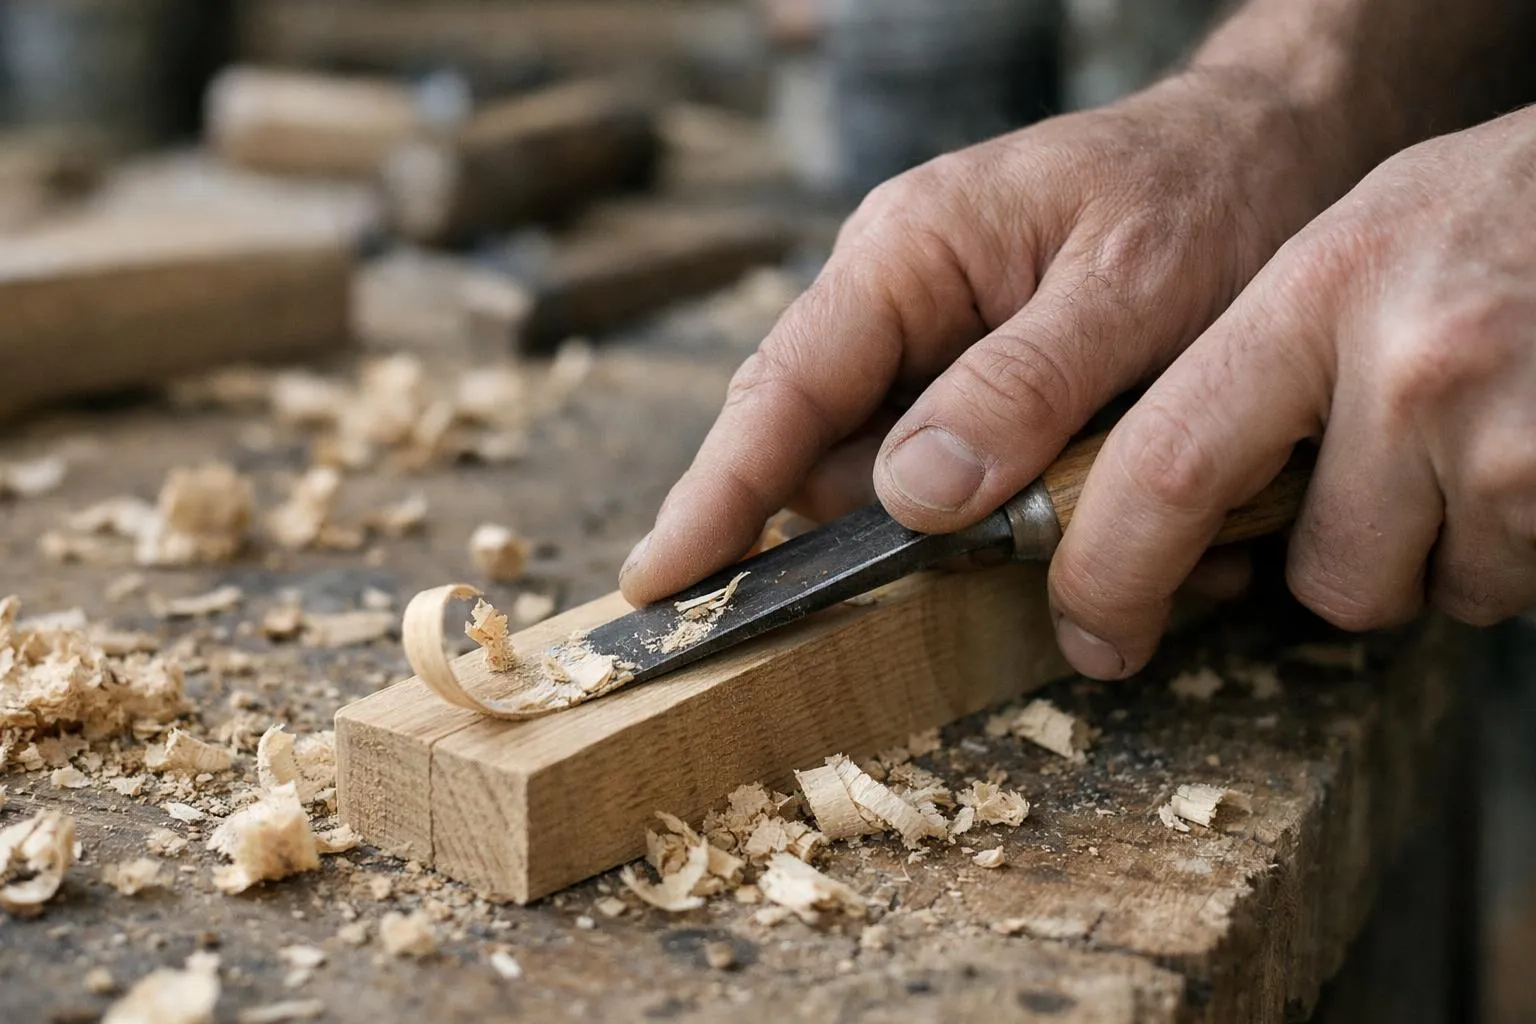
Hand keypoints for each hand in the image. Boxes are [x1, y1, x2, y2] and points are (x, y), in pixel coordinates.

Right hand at [620, 70, 1345, 604]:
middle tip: (976, 575)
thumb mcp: (1130, 289)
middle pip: (830, 455)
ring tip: (1097, 524)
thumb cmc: (1207, 191)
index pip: (782, 390)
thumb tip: (905, 496)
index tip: (656, 587)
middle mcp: (904, 304)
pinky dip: (1035, 519)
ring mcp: (943, 351)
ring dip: (984, 535)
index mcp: (907, 255)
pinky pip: (975, 483)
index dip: (714, 498)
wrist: (1281, 150)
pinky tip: (1118, 510)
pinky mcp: (993, 393)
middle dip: (881, 540)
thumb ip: (1020, 388)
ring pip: (905, 486)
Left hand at [1052, 107, 1535, 677]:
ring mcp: (1512, 435)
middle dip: (1335, 569)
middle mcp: (1411, 367)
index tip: (1091, 632)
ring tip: (1482, 433)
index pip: (1166, 466)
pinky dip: (1514, 544)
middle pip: (1322, 578)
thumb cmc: (1506, 211)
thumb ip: (1256, 357)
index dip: (1110, 574)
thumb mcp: (1358, 240)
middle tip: (1374, 490)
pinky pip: (1512, 583)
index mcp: (1320, 291)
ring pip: (1430, 592)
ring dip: (1443, 552)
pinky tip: (1529, 447)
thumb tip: (1136, 487)